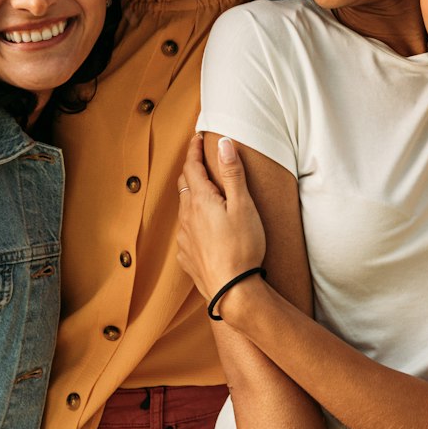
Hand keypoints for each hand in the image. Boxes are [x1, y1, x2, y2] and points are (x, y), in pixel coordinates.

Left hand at [177, 134, 269, 303]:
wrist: (232, 291)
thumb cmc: (243, 246)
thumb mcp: (243, 205)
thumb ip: (233, 173)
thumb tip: (224, 143)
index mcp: (200, 201)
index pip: (191, 166)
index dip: (194, 149)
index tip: (197, 137)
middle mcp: (187, 217)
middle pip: (183, 185)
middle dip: (190, 170)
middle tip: (199, 160)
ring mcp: (184, 238)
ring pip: (184, 209)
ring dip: (191, 196)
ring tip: (203, 193)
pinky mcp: (187, 256)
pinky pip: (186, 232)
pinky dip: (192, 222)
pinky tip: (202, 228)